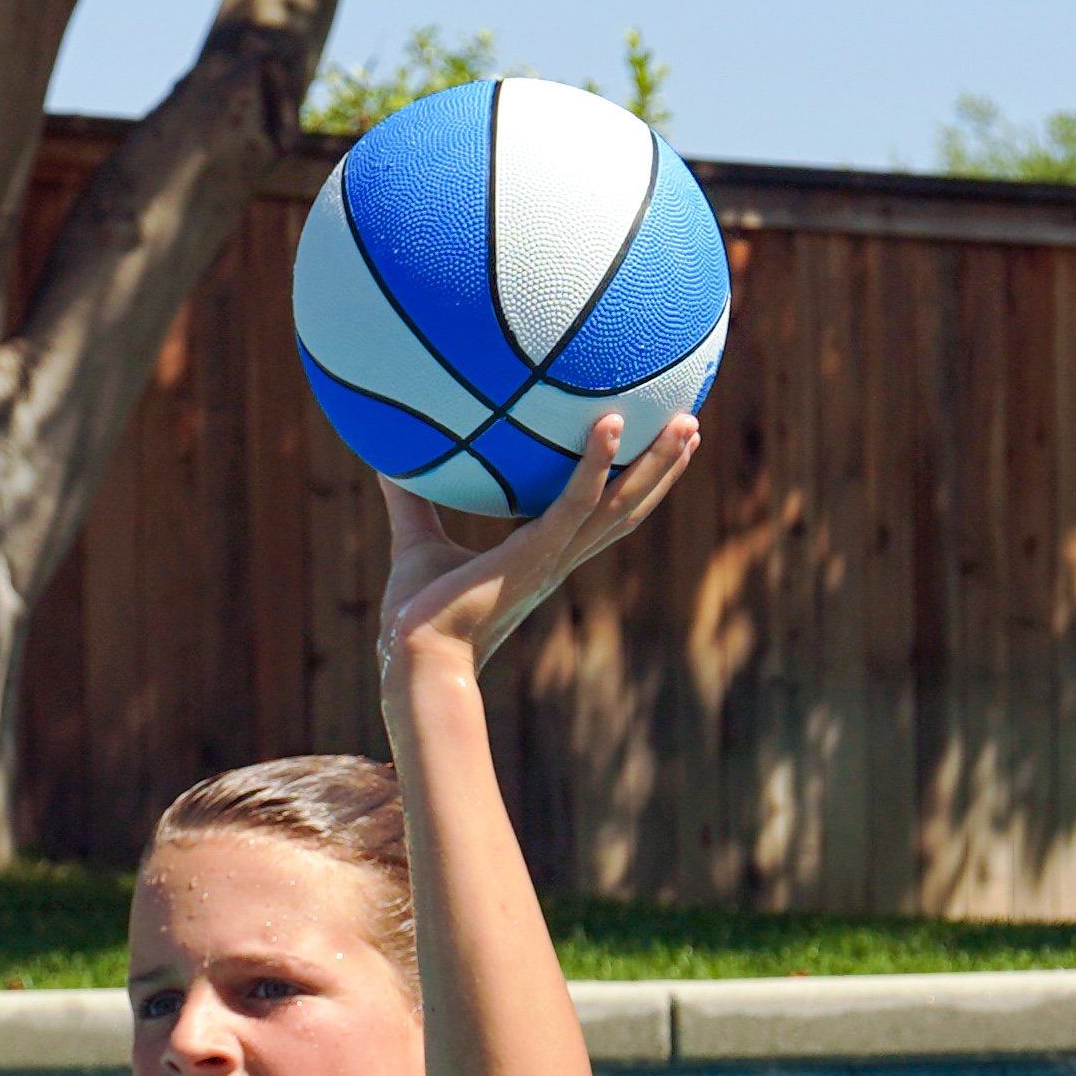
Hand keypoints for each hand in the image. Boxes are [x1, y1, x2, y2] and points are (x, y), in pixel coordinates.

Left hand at [378, 411, 699, 677]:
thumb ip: (410, 501)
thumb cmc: (417, 613)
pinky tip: (607, 423)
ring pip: (621, 504)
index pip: (599, 515)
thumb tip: (386, 461)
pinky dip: (594, 463)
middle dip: (662, 470)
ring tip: (686, 422)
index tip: (650, 447)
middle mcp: (560, 557)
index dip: (628, 483)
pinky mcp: (537, 554)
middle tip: (690, 427)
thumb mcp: (416, 544)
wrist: (416, 653)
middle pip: (628, 507)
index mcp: (542, 556)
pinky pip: (576, 502)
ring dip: (657, 464)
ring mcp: (554, 557)